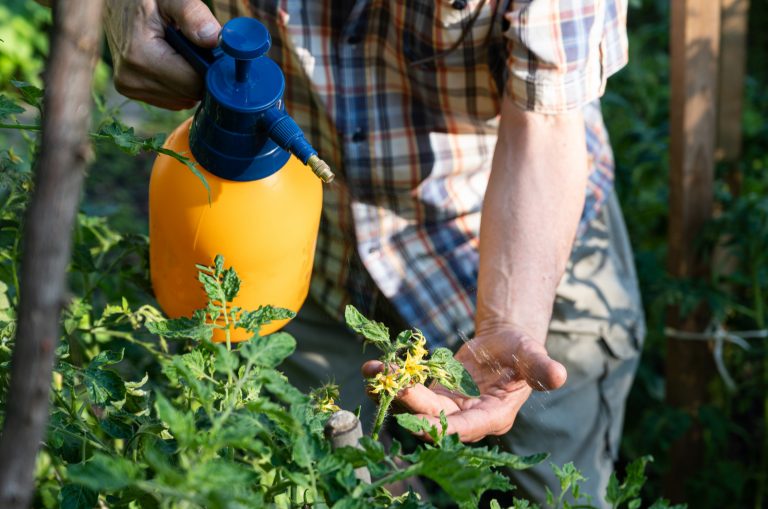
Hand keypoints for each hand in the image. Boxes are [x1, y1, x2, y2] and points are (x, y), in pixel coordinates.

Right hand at [103, 0, 219, 109]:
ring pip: (182, 99)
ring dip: (189, 80)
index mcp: (139, 55)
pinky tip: (171, 62)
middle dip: (199, 73)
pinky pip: (171, 99)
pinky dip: (178, 85)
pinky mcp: (131, 91)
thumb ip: (192, 15)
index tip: (212, 52)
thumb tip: (213, 39)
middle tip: (195, 48)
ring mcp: (129, 87)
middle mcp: (130, 78)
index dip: (209, 68)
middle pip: (189, 93)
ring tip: (179, 52)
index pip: (193, 83)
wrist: (117, 2)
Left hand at [363, 328, 566, 441]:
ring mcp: (448, 408)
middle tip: (389, 386)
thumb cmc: (522, 351)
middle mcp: (467, 418)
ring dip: (394, 391)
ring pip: (417, 405)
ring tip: (372, 373)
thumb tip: (559, 375)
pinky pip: (411, 391)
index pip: (467, 427)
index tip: (419, 422)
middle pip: (435, 417)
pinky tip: (372, 368)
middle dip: (411, 404)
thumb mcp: (532, 356)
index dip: (444, 427)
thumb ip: (541, 369)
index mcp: (493, 416)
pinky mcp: (434, 395)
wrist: (504, 345)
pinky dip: (392, 380)